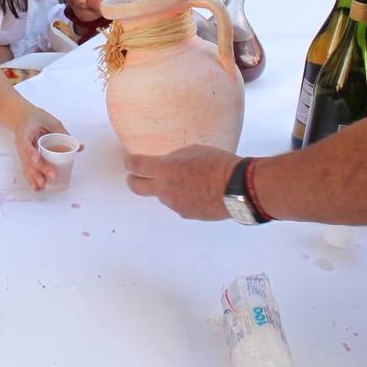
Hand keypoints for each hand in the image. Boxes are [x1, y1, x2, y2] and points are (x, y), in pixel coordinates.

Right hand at [14, 105, 69, 190]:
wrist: (22, 117)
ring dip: (34, 177)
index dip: (31, 152)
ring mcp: (22, 153)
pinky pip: (28, 169)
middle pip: (28, 159)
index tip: (37, 159)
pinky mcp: (25, 158)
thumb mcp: (50, 121)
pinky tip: (36, 188)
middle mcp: (21, 145)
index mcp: (24, 133)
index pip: (26, 144)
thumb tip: (80, 146)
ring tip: (42, 185)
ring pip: (27, 167)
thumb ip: (64, 133)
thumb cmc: (36, 118)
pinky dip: (31, 179)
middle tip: (52, 175)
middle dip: (39, 168)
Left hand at [124, 145, 239, 219]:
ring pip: (163, 196)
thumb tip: (171, 164)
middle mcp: (164, 190)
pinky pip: (179, 204)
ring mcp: (175, 205)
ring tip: (184, 181)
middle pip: (138, 188)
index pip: (137, 166)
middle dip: (133, 181)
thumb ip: (176, 158)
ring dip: (166, 189)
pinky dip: (182, 198)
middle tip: (133, 177)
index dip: (130, 162)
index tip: (129, 161)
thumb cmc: (217, 163)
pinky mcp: (188, 215)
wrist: (237, 189)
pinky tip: (197, 192)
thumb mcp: (193, 151)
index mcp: (164, 170)